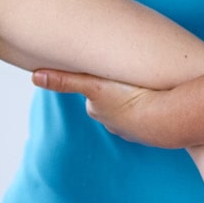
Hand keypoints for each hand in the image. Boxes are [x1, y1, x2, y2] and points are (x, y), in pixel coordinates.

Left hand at [32, 69, 184, 148]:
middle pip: (114, 103)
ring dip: (140, 100)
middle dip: (120, 92)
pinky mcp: (158, 130)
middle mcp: (115, 124)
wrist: (169, 119)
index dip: (102, 80)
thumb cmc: (131, 99)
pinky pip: (154, 115)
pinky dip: (156, 107)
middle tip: (128, 77)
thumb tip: (33, 77)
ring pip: (135, 109)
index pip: (95, 93)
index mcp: (99, 111)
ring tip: (148, 86)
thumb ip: (65, 80)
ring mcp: (137, 129)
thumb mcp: (94, 85)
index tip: (109, 72)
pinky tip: (164, 97)